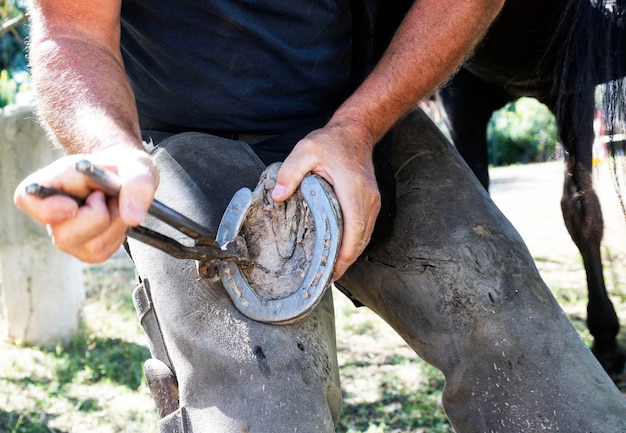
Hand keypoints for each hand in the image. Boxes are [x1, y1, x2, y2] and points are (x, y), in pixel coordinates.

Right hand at [13, 146, 158, 262]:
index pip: (27, 200)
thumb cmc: (124, 169)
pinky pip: (103, 253)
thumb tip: (132, 218)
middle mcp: (53, 214)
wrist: (129, 180)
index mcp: (51, 182)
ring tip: (114, 205)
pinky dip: (117, 236)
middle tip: (107, 196)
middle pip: (66, 235)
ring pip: (91, 247)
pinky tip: (115, 219)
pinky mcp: (85, 250)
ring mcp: (67, 236)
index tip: (73, 206)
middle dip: (99, 217)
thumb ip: (137, 184)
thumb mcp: (138, 165)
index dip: (47, 209)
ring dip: (114, 225)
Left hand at [272, 122, 380, 280]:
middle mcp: (368, 198)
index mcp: (352, 189)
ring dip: (351, 255)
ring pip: (365, 237)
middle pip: (361, 239)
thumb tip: (278, 196)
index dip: (345, 252)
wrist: (355, 133)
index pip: (353, 228)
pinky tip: (341, 254)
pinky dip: (354, 244)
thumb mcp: (305, 150)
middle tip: (327, 279)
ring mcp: (372, 202)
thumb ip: (290, 172)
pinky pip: (365, 230)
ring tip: (332, 272)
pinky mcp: (371, 203)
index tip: (333, 270)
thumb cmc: (330, 142)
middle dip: (346, 261)